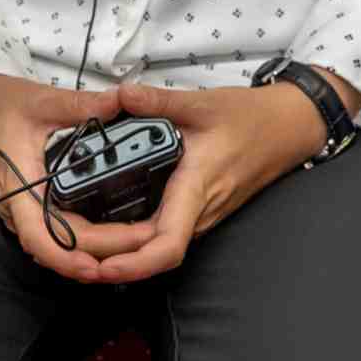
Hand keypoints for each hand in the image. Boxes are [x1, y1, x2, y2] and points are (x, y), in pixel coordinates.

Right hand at [0, 73, 151, 280]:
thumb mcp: (39, 101)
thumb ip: (80, 104)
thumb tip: (119, 101)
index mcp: (18, 185)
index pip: (38, 236)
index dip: (65, 258)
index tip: (95, 267)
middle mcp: (19, 207)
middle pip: (59, 244)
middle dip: (102, 250)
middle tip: (145, 240)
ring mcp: (23, 210)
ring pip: (59, 243)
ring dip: (95, 249)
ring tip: (136, 242)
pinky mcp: (30, 207)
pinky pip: (56, 232)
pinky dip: (84, 239)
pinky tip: (112, 234)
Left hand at [84, 75, 345, 285]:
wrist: (290, 128)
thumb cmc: (252, 118)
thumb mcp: (203, 102)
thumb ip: (158, 102)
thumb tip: (119, 95)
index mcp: (198, 188)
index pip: (167, 245)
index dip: (133, 264)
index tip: (101, 266)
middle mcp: (200, 212)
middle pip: (153, 254)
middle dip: (112, 260)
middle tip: (70, 253)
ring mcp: (203, 215)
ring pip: (158, 246)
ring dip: (122, 253)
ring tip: (80, 245)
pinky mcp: (202, 210)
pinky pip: (166, 233)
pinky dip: (137, 238)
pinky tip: (111, 225)